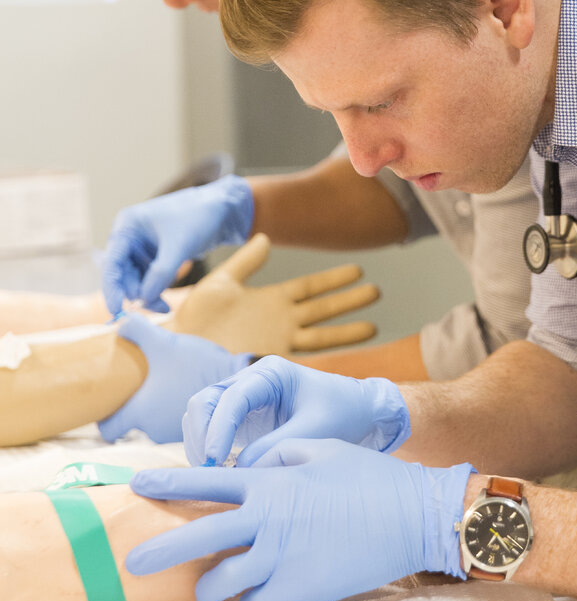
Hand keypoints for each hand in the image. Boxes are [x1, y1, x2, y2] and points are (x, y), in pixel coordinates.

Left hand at [100, 315, 251, 443]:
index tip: (108, 402)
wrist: (235, 380)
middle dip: (130, 407)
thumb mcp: (162, 341)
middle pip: (130, 425)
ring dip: (152, 409)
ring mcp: (172, 433)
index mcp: (139, 413)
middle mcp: (153, 430)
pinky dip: (169, 411)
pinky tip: (177, 391)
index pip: (108, 430)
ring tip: (159, 384)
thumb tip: (118, 319)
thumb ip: (135, 329)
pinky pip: (170, 424)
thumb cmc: (195, 365)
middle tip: (134, 385)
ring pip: (151, 424)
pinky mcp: (191, 431)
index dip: (104, 418)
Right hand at [102, 175, 254, 315]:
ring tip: (164, 307)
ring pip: (136, 280)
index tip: (116, 310)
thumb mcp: (179, 246)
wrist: (224, 210)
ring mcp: (143, 247)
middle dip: (136, 293)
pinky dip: (155, 291)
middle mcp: (131, 237)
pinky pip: (149, 279)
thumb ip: (161, 273)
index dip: (112, 287)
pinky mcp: (156, 256)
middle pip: (122, 274)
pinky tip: (164, 303)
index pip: (112, 261)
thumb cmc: (199, 217)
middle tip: (154, 308)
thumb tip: (143, 299)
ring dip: (146, 296)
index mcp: (128, 226)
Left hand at [125, 439, 473, 600]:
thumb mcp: (323, 450)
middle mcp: (266, 520)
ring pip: (219, 584)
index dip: (168, 483)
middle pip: (194, 539)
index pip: (204, 482)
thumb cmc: (372, 479)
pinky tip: (262, 597)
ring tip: (210, 590)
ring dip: (210, 589)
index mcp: (270, 483)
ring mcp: (280, 558)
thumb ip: (280, 457)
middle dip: (157, 552)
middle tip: (133, 563)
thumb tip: (252, 467)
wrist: (413, 517)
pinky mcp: (298, 590)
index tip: (139, 485)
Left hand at [168, 234, 379, 358]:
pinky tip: (341, 360)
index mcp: (271, 301)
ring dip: (347, 331)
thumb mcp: (221, 282)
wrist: (176, 349)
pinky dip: (324, 360)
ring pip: (322, 335)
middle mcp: (281, 322)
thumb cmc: (192, 318)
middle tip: (377, 292)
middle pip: (325, 310)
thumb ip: (245, 261)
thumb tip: (266, 237)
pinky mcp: (271, 363)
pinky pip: (303, 360)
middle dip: (351, 302)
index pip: (311, 287)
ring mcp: (279, 344)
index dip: (334, 279)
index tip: (358, 270)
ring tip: (374, 326)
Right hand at [182, 354, 408, 465]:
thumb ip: (278, 447)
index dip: (218, 428)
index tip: (215, 459)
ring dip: (199, 442)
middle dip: (200, 434)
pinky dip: (206, 447)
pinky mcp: (241, 417)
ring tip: (210, 473)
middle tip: (208, 470)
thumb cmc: (341, 412)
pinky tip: (217, 470)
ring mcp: (242, 397)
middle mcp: (250, 380)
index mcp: (270, 373)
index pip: (232, 398)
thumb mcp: (316, 429)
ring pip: (201, 414)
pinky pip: (210, 428)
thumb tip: (239, 469)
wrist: (356, 411)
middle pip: (205, 401)